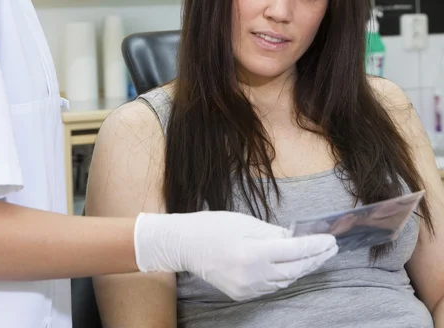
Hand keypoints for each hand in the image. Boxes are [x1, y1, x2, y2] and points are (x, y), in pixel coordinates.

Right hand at [134, 210, 336, 300]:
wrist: (185, 245)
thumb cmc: (212, 226)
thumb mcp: (244, 222)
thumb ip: (272, 233)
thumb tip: (294, 239)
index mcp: (253, 254)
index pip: (294, 251)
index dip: (315, 246)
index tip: (330, 240)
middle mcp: (252, 276)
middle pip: (294, 269)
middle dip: (315, 259)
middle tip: (331, 249)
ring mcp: (247, 289)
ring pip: (284, 280)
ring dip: (302, 268)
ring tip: (316, 256)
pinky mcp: (242, 294)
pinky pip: (271, 285)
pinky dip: (284, 275)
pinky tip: (293, 266)